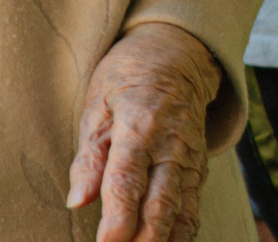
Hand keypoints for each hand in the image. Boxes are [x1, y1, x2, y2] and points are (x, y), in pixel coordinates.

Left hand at [66, 21, 222, 241]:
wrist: (180, 55)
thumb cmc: (128, 78)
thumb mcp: (97, 105)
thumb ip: (88, 157)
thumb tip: (77, 202)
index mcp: (140, 125)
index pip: (127, 181)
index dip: (117, 219)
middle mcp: (172, 146)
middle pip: (160, 205)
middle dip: (141, 241)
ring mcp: (190, 160)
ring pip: (181, 214)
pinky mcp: (200, 169)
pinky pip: (192, 210)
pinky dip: (180, 236)